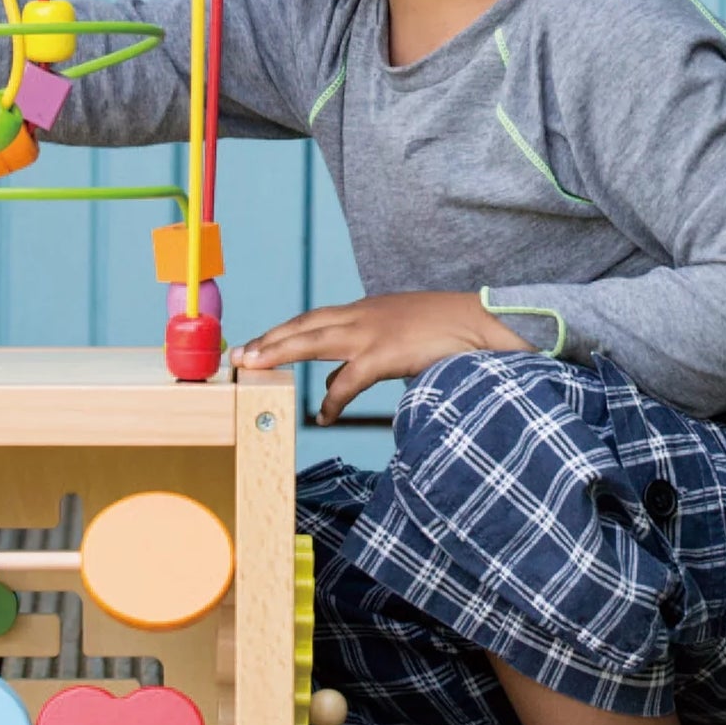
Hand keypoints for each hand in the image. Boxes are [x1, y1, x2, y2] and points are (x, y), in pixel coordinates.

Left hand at [231, 292, 533, 424]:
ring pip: (311, 340)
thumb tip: (338, 382)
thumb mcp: (402, 340)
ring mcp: (373, 331)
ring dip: (278, 352)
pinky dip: (331, 398)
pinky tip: (323, 415)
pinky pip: (347, 379)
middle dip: (267, 338)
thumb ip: (368, 357)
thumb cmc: (451, 333)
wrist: (487, 321)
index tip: (258, 343)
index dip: (283, 331)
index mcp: (367, 309)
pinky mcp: (387, 352)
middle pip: (303, 324)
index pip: (314, 318)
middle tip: (238, 354)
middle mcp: (363, 314)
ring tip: (252, 368)